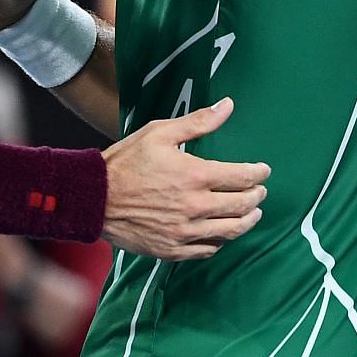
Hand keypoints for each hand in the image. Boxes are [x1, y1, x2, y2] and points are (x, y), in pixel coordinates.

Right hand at [102, 98, 268, 260]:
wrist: (93, 198)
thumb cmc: (125, 162)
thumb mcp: (159, 133)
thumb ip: (197, 122)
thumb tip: (228, 106)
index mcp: (195, 176)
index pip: (243, 177)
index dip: (259, 173)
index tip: (264, 170)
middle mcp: (196, 207)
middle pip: (243, 206)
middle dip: (257, 196)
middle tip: (260, 191)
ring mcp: (185, 232)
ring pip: (231, 231)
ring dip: (247, 221)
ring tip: (252, 214)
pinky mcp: (173, 250)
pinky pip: (208, 249)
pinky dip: (221, 241)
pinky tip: (222, 233)